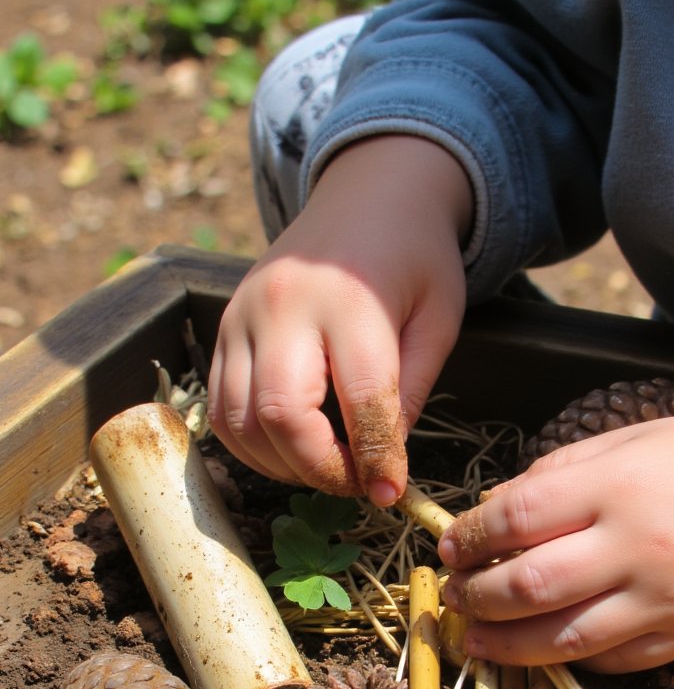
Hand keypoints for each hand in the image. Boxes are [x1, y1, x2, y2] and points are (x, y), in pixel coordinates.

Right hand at [207, 135, 471, 503]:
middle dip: (320, 470)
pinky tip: (289, 451)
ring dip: (282, 465)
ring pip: (240, 421)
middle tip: (356, 484)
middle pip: (282, 416)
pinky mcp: (223, 329)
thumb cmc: (413, 257)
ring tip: (325, 469)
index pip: (359, 400)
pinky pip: (220, 409)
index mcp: (349, 299)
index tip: (390, 492)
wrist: (366, 195)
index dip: (375, 459)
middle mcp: (283, 305)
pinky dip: (251, 446)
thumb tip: (383, 464)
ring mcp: (242, 316)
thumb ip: (411, 388)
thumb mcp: (438, 317)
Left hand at [438, 414, 673, 670]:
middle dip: (477, 595)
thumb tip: (497, 507)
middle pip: (529, 585)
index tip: (450, 547)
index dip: (471, 538)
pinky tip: (540, 649)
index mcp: (617, 488)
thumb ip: (561, 470)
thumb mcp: (635, 439)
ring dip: (505, 643)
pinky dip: (565, 659)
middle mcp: (634, 548)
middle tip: (454, 595)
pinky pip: (608, 661)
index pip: (518, 519)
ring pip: (561, 637)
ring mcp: (658, 600)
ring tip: (474, 639)